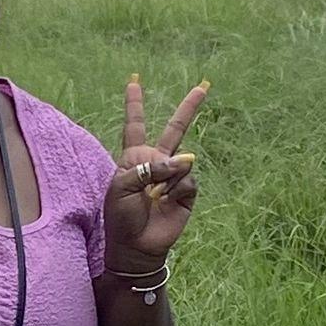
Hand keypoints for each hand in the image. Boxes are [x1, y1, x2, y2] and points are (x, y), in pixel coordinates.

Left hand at [102, 77, 208, 277]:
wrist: (136, 245)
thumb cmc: (120, 216)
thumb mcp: (122, 187)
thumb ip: (148, 167)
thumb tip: (185, 160)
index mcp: (134, 157)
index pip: (135, 124)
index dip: (135, 103)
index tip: (133, 80)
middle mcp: (156, 162)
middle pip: (175, 129)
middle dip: (189, 107)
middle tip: (204, 85)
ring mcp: (174, 176)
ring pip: (182, 161)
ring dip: (167, 177)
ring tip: (154, 197)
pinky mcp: (187, 192)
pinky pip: (189, 179)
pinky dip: (177, 189)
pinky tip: (166, 202)